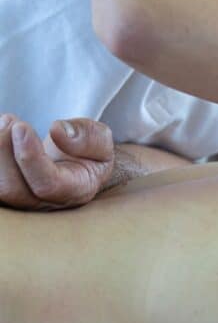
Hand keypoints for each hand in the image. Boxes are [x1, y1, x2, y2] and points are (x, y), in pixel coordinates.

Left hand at [0, 114, 115, 210]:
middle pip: (12, 190)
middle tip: (10, 120)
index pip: (47, 184)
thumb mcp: (102, 140)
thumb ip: (88, 136)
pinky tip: (0, 130)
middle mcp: (45, 202)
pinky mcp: (7, 188)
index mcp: (75, 190)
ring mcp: (21, 199)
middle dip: (3, 152)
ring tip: (6, 121)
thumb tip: (57, 131)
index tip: (22, 127)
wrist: (77, 163)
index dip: (30, 158)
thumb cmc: (89, 153)